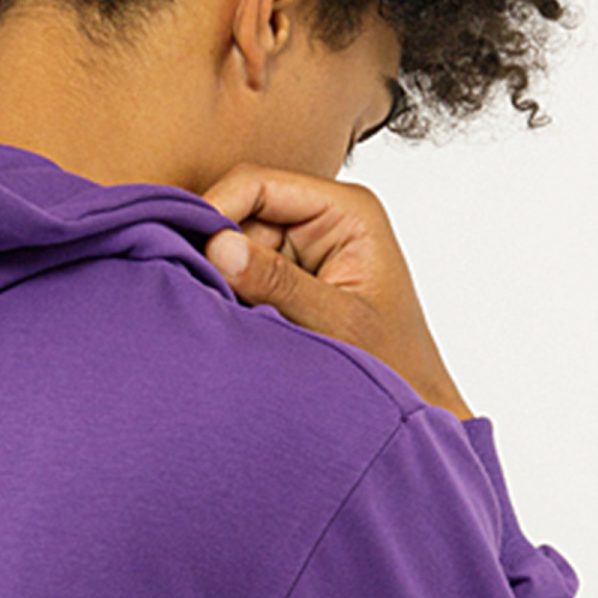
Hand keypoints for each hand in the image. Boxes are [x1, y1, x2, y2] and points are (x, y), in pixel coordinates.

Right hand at [199, 166, 473, 420]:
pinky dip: (228, 301)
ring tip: (225, 319)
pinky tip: (232, 326)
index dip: (214, 209)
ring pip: (233, 249)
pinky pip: (240, 279)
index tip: (186, 251)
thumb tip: (217, 246)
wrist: (411, 413)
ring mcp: (302, 251)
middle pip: (240, 213)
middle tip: (196, 292)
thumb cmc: (394, 368)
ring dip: (221, 282)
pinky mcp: (288, 283)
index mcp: (346, 211)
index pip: (258, 184)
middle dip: (215, 252)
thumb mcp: (335, 324)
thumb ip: (278, 284)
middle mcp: (321, 221)